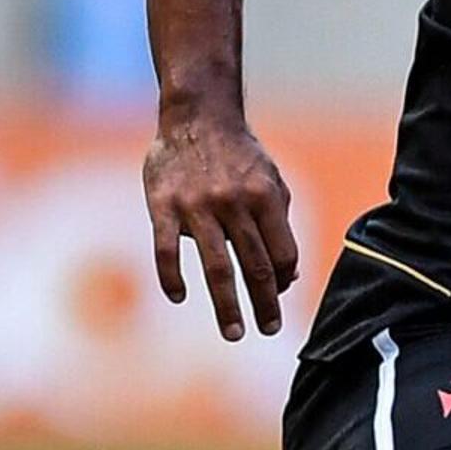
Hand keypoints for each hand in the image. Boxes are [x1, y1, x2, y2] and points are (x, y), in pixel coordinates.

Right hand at [144, 105, 300, 341]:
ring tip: (234, 332)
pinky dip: (172, 276)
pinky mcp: (163, 205)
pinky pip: (166, 249)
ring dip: (227, 305)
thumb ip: (280, 225)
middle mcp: (234, 203)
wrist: (197, 116)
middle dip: (265, 304)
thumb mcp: (271, 181)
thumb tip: (287, 277)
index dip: (284, 280)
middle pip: (255, 266)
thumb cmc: (239, 156)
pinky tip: (179, 296)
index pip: (282, 252)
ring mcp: (197, 206)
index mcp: (265, 197)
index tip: (278, 297)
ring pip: (216, 266)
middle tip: (269, 330)